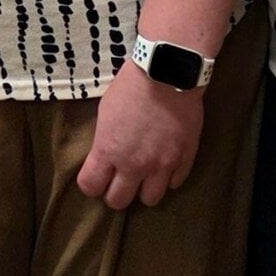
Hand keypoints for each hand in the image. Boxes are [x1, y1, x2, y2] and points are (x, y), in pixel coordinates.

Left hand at [77, 62, 203, 208]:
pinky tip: (165, 165)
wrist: (167, 73)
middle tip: (119, 182)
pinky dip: (168, 178)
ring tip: (145, 177)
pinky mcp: (184, 159)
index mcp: (108, 151)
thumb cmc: (131, 88)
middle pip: (118, 201)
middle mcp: (134, 165)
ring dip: (144, 190)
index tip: (96, 178)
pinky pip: (175, 183)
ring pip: (150, 200)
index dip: (91, 184)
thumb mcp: (106, 114)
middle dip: (115, 194)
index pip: (90, 187)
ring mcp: (162, 165)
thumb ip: (106, 142)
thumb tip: (106, 157)